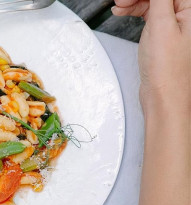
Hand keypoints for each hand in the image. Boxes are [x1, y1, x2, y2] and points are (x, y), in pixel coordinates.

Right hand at [112, 0, 190, 116]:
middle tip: (120, 2)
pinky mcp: (165, 34)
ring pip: (154, 3)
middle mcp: (189, 17)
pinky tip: (125, 13)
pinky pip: (151, 14)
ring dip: (135, 2)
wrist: (164, 97)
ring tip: (119, 8)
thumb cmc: (167, 70)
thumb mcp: (161, 24)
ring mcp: (177, 25)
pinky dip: (137, 12)